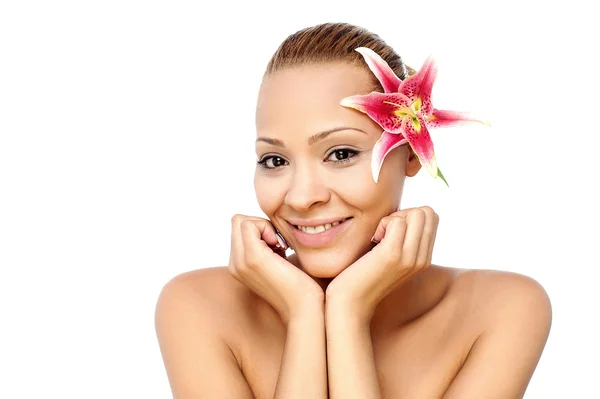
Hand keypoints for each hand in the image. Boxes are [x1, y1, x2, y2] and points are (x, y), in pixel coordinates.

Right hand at [228, 214, 324, 324]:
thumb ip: (268, 246)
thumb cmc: (300, 284)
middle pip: (237, 222)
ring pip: (241, 221)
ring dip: (265, 226)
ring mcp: (240, 262)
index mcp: (239, 266)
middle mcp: (234, 265)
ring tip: (281, 247)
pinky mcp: (252, 257)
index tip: (279, 244)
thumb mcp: (278, 261)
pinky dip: (267, 227)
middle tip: (280, 243)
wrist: (305, 307)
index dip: (260, 228)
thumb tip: (270, 226)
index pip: (239, 228)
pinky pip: (249, 224)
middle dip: (261, 224)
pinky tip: (282, 246)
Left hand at [325, 206, 438, 322]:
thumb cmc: (363, 275)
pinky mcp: (393, 255)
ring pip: (416, 213)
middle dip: (404, 213)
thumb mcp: (390, 256)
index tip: (391, 231)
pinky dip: (382, 223)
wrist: (351, 303)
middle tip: (385, 232)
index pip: (432, 217)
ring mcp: (410, 257)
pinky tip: (373, 240)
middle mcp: (422, 258)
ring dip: (392, 218)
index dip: (410, 216)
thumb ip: (403, 239)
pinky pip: (397, 220)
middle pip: (428, 212)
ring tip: (379, 237)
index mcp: (424, 258)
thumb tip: (405, 212)